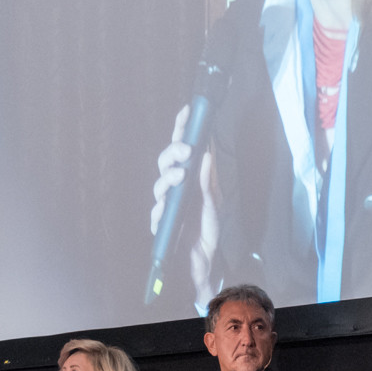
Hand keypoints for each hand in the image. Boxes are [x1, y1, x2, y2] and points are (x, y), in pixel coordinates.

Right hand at [150, 107, 220, 310]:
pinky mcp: (162, 223)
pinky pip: (157, 213)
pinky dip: (161, 209)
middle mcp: (176, 187)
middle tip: (187, 150)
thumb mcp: (215, 202)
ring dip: (169, 177)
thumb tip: (208, 154)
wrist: (205, 259)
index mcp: (190, 176)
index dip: (182, 128)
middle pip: (166, 161)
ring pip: (159, 184)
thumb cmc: (208, 227)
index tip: (188, 111)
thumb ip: (210, 181)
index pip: (182, 147)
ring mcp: (167, 204)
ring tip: (181, 175)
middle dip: (174, 153)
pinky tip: (166, 207)